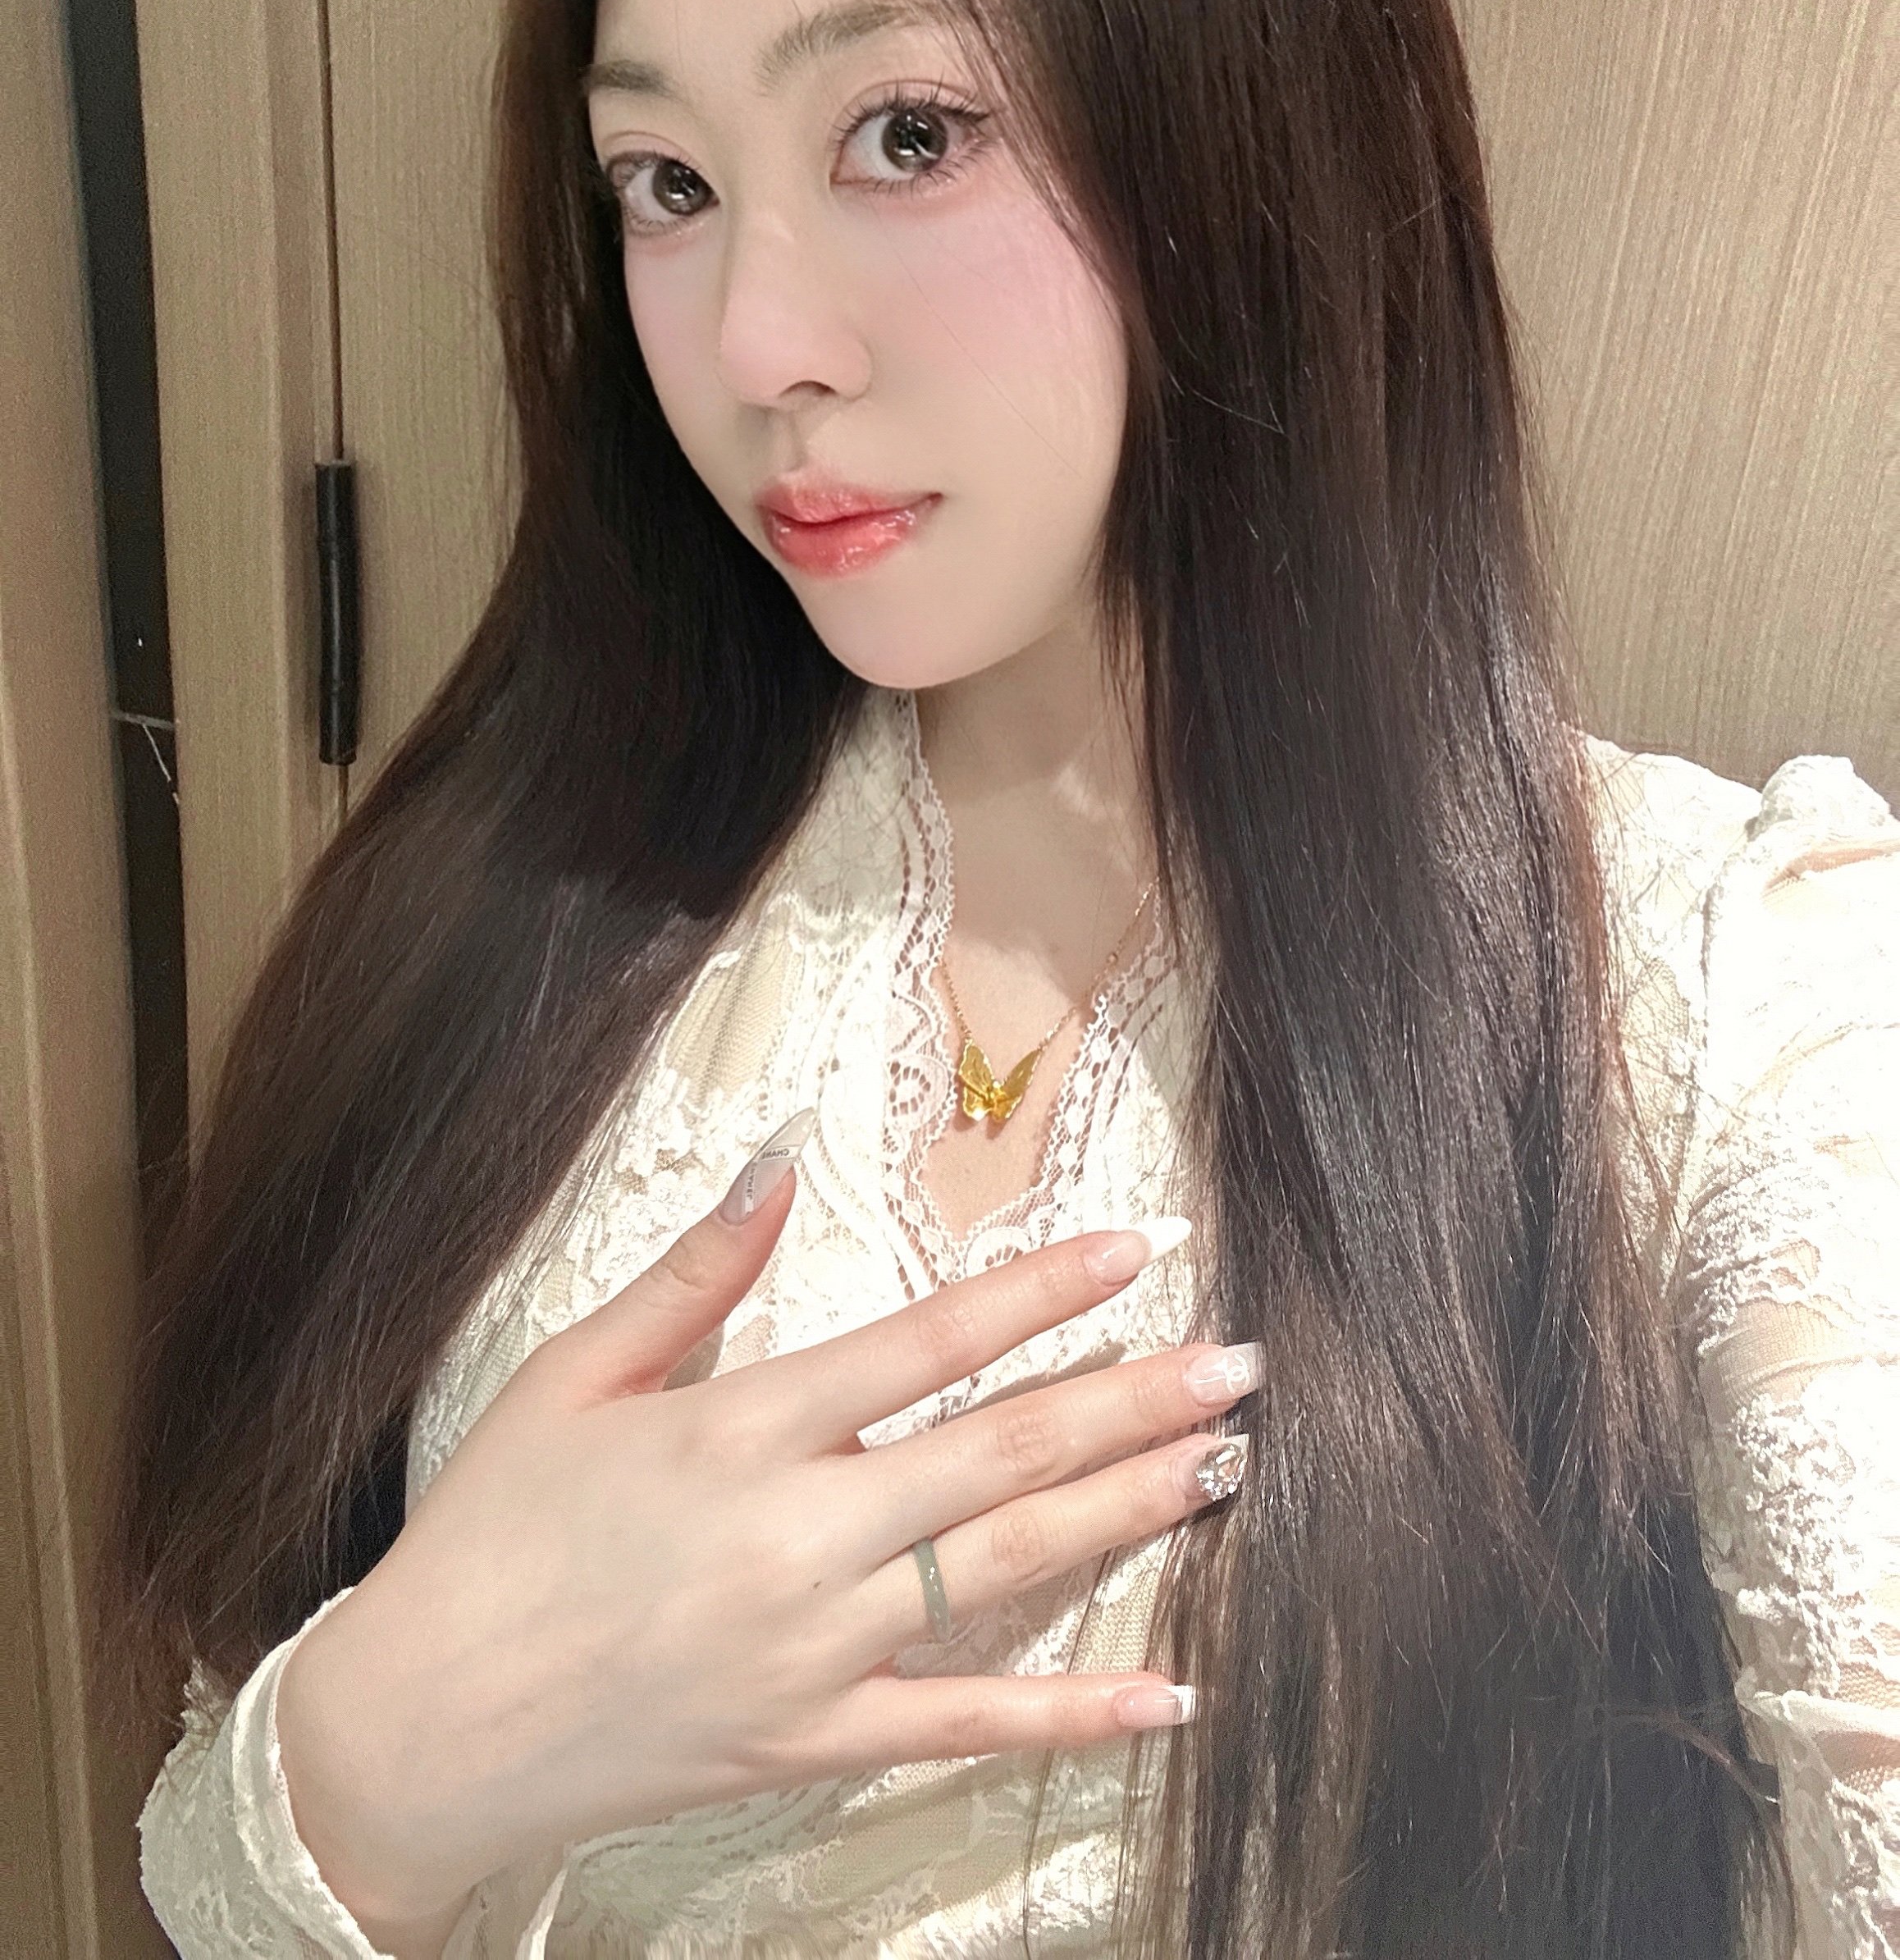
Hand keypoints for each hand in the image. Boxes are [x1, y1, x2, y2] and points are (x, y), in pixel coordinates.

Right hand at [276, 1116, 1255, 1934]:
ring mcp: (815, 1648)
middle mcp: (797, 1534)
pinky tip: (1168, 1693)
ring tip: (1218, 1466)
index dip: (1043, 1292)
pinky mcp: (814, 1743)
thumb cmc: (493, 1533)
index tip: (1135, 1253)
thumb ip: (692, 1272)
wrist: (423, 1727)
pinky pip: (967, 1726)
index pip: (929, 1341)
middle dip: (1131, 1401)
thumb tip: (779, 1160)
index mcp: (742, 1428)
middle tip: (1238, 1366)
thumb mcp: (571, 1376)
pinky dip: (1073, 1713)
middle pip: (1002, 1454)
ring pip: (1008, 1572)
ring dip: (1124, 1512)